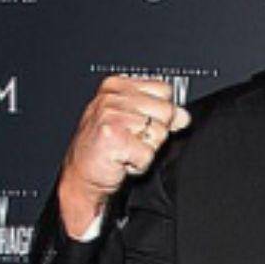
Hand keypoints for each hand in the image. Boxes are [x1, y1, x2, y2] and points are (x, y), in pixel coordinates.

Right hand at [57, 76, 190, 237]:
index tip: (141, 123)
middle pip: (166, 111)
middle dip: (154, 132)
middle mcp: (111, 98)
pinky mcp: (113, 138)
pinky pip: (149, 153)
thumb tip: (183, 116)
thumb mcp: (132, 122)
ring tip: (125, 149)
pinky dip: (139, 164)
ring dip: (146, 149)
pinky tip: (121, 160)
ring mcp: (111, 116)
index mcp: (116, 86)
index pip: (164, 90)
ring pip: (160, 132)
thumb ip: (159, 112)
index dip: (160, 112)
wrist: (80, 178)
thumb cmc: (103, 149)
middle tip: (131, 140)